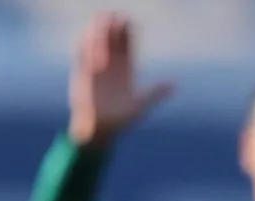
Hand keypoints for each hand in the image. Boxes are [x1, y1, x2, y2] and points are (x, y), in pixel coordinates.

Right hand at [68, 13, 174, 145]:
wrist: (100, 129)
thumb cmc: (121, 120)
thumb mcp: (140, 106)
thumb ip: (154, 93)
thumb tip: (173, 84)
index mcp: (126, 69)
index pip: (127, 44)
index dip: (126, 31)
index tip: (126, 20)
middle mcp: (112, 65)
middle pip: (112, 40)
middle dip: (112, 27)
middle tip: (113, 16)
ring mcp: (96, 68)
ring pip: (96, 44)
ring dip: (97, 33)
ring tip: (100, 23)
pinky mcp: (82, 74)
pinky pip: (80, 55)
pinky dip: (83, 45)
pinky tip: (86, 37)